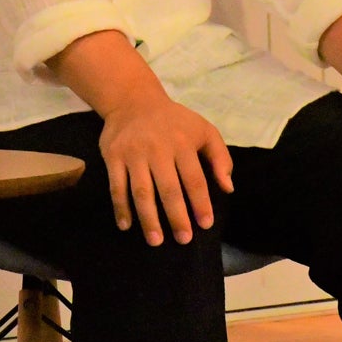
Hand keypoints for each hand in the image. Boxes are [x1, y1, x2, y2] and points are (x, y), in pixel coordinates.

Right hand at [98, 94, 234, 246]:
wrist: (133, 100)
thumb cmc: (174, 121)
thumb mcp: (203, 129)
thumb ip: (220, 157)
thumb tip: (228, 188)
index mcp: (182, 143)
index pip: (194, 178)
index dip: (201, 203)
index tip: (205, 224)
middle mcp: (158, 149)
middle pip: (168, 189)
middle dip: (177, 217)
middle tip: (183, 239)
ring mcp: (134, 153)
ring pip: (142, 191)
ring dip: (149, 218)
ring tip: (156, 240)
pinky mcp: (114, 156)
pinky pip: (117, 186)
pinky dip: (120, 208)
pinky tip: (126, 225)